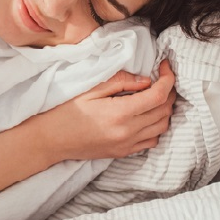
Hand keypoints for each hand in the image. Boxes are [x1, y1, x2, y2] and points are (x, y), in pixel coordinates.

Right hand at [29, 59, 176, 160]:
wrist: (50, 140)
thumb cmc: (65, 112)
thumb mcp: (90, 90)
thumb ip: (120, 82)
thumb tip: (145, 80)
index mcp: (120, 113)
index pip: (158, 95)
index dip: (168, 78)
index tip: (165, 66)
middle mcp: (128, 131)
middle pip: (164, 111)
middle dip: (169, 92)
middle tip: (162, 78)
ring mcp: (127, 144)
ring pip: (162, 127)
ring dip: (165, 110)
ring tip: (156, 96)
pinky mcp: (123, 152)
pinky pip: (151, 141)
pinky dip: (156, 127)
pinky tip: (146, 116)